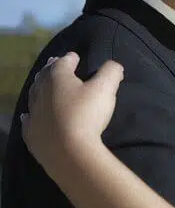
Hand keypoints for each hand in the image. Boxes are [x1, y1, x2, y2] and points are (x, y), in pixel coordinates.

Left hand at [21, 53, 123, 174]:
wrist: (69, 151)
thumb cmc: (87, 115)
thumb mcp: (105, 89)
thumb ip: (111, 72)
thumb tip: (114, 65)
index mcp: (58, 78)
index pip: (63, 63)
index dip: (70, 58)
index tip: (75, 57)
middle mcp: (41, 92)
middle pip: (44, 76)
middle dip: (50, 69)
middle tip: (54, 64)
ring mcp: (34, 113)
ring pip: (34, 95)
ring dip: (39, 88)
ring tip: (42, 84)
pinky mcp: (31, 133)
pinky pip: (28, 119)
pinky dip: (30, 114)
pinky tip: (28, 115)